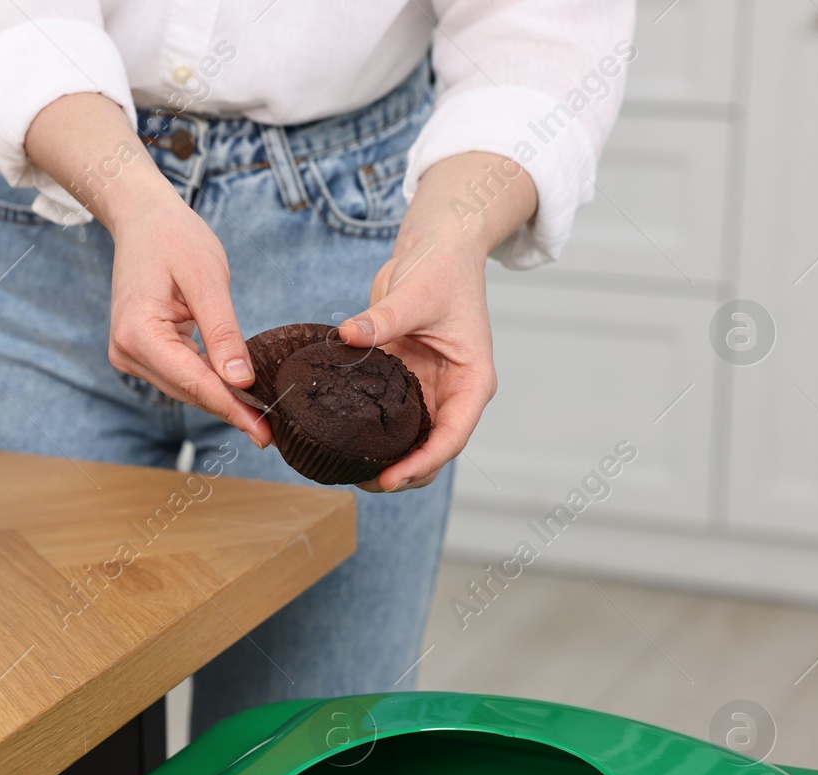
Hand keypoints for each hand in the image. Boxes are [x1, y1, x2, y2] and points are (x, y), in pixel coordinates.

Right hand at [107, 190, 271, 445]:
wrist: (142, 219)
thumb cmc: (174, 238)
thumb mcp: (208, 279)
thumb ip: (223, 332)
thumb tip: (241, 382)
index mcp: (139, 334)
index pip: (194, 382)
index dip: (232, 408)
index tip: (264, 433)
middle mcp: (127, 352)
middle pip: (189, 391)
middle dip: (231, 409)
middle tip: (271, 432)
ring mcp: (129, 354)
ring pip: (185, 388)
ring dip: (221, 400)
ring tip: (260, 417)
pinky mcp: (140, 352)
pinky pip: (180, 375)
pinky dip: (208, 382)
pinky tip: (236, 391)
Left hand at [340, 152, 536, 491]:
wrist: (437, 249)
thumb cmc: (442, 269)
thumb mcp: (416, 292)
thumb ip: (383, 319)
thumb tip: (348, 335)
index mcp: (473, 380)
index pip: (452, 435)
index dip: (423, 462)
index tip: (391, 477)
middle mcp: (455, 393)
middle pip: (434, 450)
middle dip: (404, 473)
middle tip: (362, 482)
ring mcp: (431, 391)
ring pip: (413, 442)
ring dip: (388, 460)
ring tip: (349, 472)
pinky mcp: (407, 383)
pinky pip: (391, 420)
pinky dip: (373, 436)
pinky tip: (344, 444)